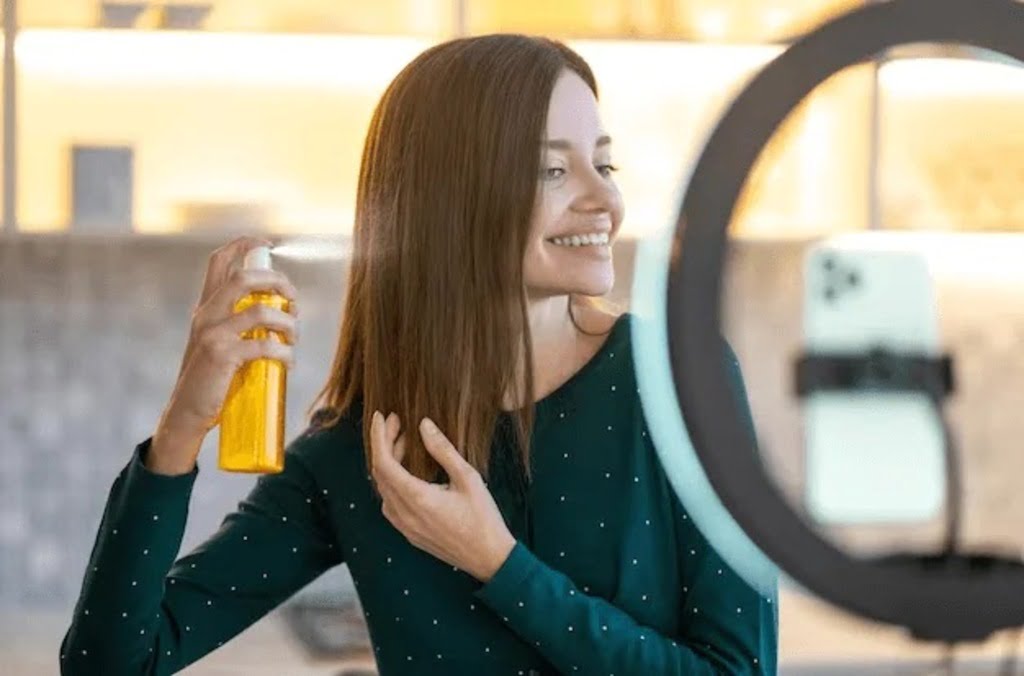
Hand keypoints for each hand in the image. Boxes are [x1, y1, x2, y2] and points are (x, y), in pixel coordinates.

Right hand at [151, 236, 300, 471]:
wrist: (186, 413)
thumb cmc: (210, 378)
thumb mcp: (218, 342)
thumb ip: (237, 323)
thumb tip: (277, 312)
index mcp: (205, 306)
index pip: (220, 260)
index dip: (245, 245)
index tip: (268, 245)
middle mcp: (206, 314)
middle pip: (245, 277)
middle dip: (278, 282)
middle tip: (293, 300)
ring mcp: (212, 333)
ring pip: (261, 310)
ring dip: (288, 322)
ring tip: (293, 337)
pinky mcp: (221, 355)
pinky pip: (265, 345)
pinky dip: (284, 352)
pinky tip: (288, 362)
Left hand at [369, 410, 515, 581]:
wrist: (489, 558)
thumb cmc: (483, 517)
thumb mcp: (468, 477)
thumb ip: (442, 450)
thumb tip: (423, 425)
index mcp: (417, 498)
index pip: (383, 462)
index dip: (378, 436)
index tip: (380, 416)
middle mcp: (404, 514)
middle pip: (380, 473)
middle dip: (384, 445)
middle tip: (397, 424)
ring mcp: (404, 526)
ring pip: (383, 489)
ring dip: (389, 464)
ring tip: (404, 443)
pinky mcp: (409, 533)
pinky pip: (390, 503)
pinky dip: (392, 482)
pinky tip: (407, 472)